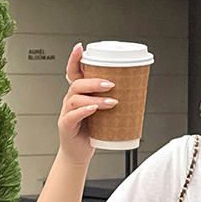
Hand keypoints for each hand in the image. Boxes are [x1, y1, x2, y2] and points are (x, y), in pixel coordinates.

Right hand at [57, 43, 118, 166]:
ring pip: (76, 98)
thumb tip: (134, 91)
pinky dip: (83, 111)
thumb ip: (111, 100)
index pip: (73, 72)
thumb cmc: (91, 132)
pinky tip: (92, 109)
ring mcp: (66, 112)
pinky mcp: (66, 126)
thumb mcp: (103, 113)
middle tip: (111, 84)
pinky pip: (72, 116)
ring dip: (95, 98)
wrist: (80, 153)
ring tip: (110, 102)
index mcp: (78, 94)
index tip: (81, 48)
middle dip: (94, 81)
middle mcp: (70, 100)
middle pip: (77, 84)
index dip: (75, 59)